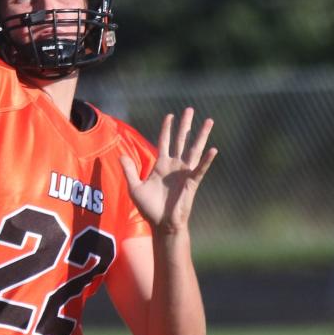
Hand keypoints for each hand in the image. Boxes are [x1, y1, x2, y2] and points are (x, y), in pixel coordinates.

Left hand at [121, 108, 217, 232]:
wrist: (161, 225)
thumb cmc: (149, 208)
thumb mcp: (135, 187)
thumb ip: (129, 170)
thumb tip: (120, 155)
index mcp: (161, 165)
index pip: (164, 142)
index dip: (167, 129)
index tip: (170, 115)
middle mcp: (175, 166)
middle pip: (182, 140)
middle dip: (186, 125)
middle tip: (190, 110)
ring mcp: (184, 173)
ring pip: (194, 150)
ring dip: (201, 135)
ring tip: (209, 121)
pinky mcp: (191, 182)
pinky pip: (200, 169)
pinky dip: (207, 160)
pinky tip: (213, 150)